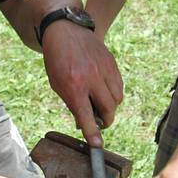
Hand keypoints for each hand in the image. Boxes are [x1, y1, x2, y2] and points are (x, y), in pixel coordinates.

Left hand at [41, 22, 122, 145]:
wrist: (65, 31)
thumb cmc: (57, 60)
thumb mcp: (58, 84)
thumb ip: (72, 104)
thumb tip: (85, 124)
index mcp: (74, 86)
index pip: (86, 116)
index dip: (92, 133)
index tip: (97, 146)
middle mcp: (91, 78)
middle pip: (108, 110)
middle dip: (105, 121)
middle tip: (99, 122)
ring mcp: (104, 70)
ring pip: (117, 99)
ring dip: (110, 107)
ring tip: (100, 104)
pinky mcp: (111, 63)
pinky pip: (119, 86)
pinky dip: (114, 94)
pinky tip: (103, 91)